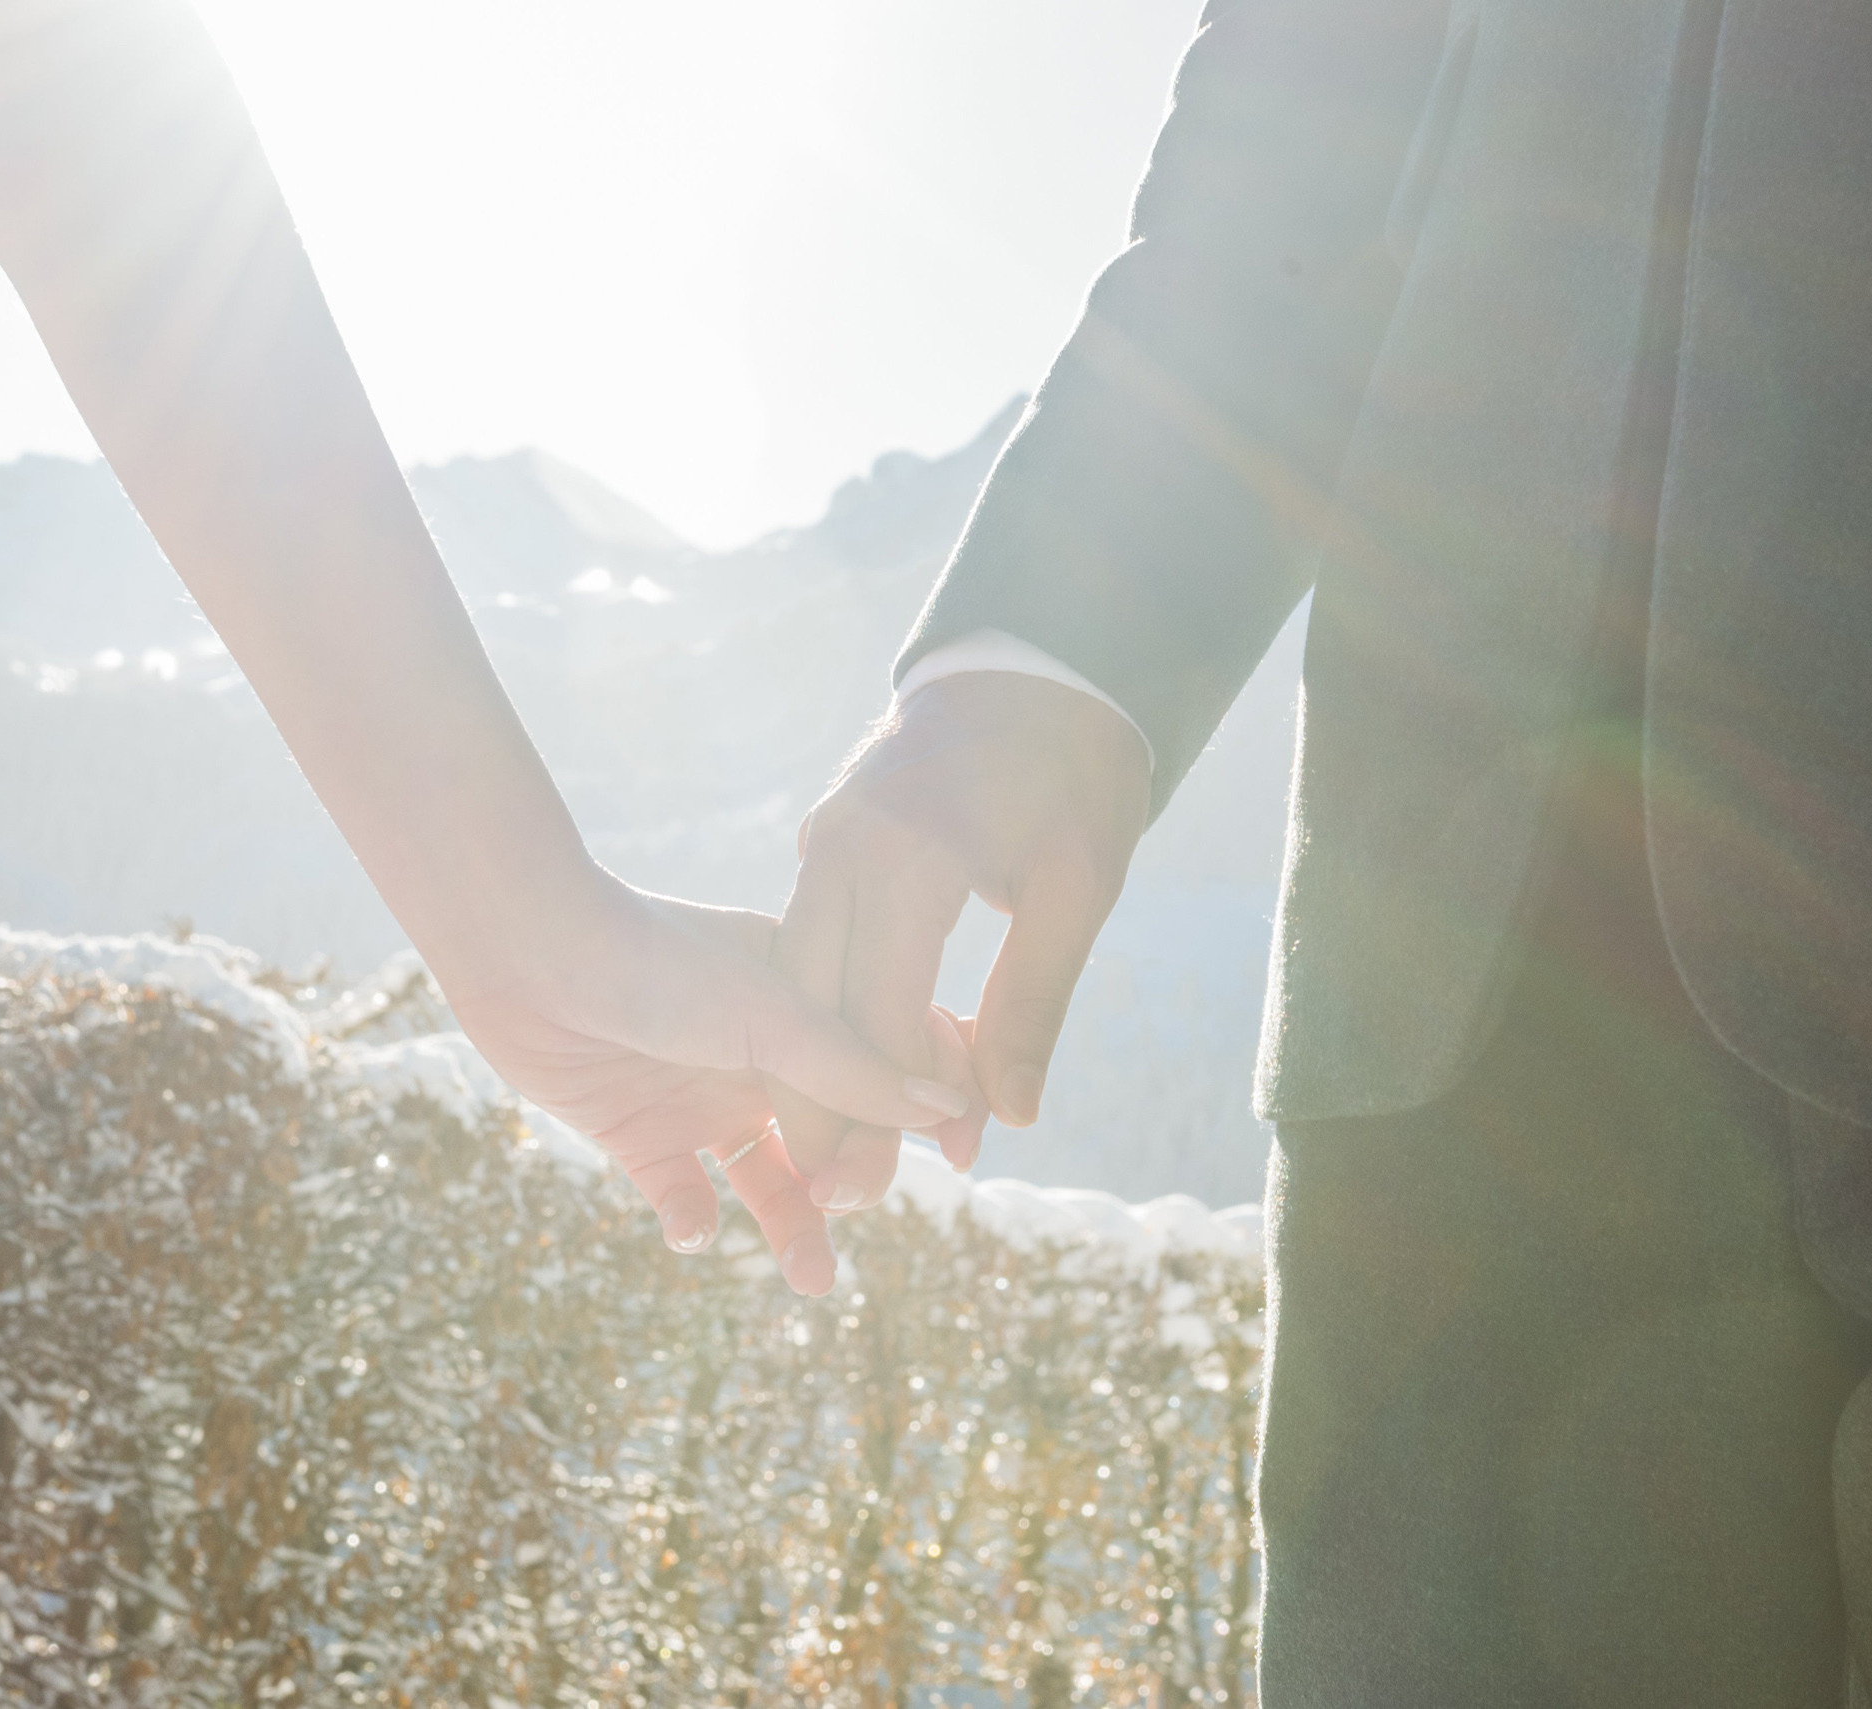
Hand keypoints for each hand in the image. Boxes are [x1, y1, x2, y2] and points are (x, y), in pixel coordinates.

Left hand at [436, 871, 969, 1295]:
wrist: (522, 951)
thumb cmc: (654, 959)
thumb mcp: (771, 1016)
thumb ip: (855, 1068)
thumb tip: (949, 1112)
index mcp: (809, 1001)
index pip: (895, 1060)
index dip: (934, 1106)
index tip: (965, 1157)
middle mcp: (762, 1053)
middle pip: (837, 1133)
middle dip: (856, 1180)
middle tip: (847, 1205)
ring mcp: (699, 1095)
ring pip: (768, 1177)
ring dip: (791, 1226)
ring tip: (811, 1280)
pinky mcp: (636, 1133)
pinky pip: (682, 1194)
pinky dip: (692, 1219)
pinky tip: (691, 1226)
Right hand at [771, 672, 1151, 1209]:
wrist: (1037, 662)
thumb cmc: (1074, 772)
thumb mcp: (1078, 889)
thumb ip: (1032, 1004)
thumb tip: (1002, 1120)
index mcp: (905, 856)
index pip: (873, 1012)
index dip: (886, 1106)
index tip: (901, 1181)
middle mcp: (840, 847)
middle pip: (804, 1005)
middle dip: (818, 1107)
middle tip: (840, 1198)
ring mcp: (822, 838)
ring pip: (792, 978)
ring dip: (813, 1066)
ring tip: (841, 1153)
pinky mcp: (823, 840)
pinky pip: (808, 941)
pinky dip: (826, 1009)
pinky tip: (854, 1069)